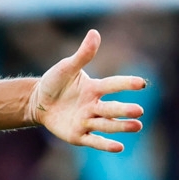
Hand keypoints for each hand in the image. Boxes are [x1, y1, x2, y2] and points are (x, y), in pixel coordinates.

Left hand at [26, 29, 145, 151]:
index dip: (126, 84)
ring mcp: (87, 121)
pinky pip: (93, 140)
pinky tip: (119, 146)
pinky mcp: (78, 135)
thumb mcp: (66, 68)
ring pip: (106, 124)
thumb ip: (82, 55)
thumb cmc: (54, 83)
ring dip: (120, 126)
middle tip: (139, 111)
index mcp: (94, 89)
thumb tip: (94, 33)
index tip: (142, 83)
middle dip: (125, 110)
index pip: (113, 85)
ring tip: (136, 126)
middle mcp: (95, 106)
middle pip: (112, 109)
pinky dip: (105, 144)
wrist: (36, 102)